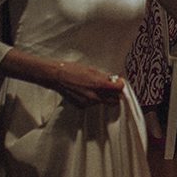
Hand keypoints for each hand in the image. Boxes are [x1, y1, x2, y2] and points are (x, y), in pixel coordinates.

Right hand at [10, 53, 126, 106]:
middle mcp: (94, 96)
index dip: (120, 85)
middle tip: (111, 87)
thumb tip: (113, 81)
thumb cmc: (72, 70)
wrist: (56, 77)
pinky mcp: (81, 106)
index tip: (118, 82)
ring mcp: (88, 103)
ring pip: (102, 102)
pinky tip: (85, 91)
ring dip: (102, 96)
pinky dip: (92, 99)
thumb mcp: (91, 70)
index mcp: (98, 85)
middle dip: (114, 94)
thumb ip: (104, 77)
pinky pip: (92, 104)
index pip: (118, 89)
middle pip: (113, 100)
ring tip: (92, 86)